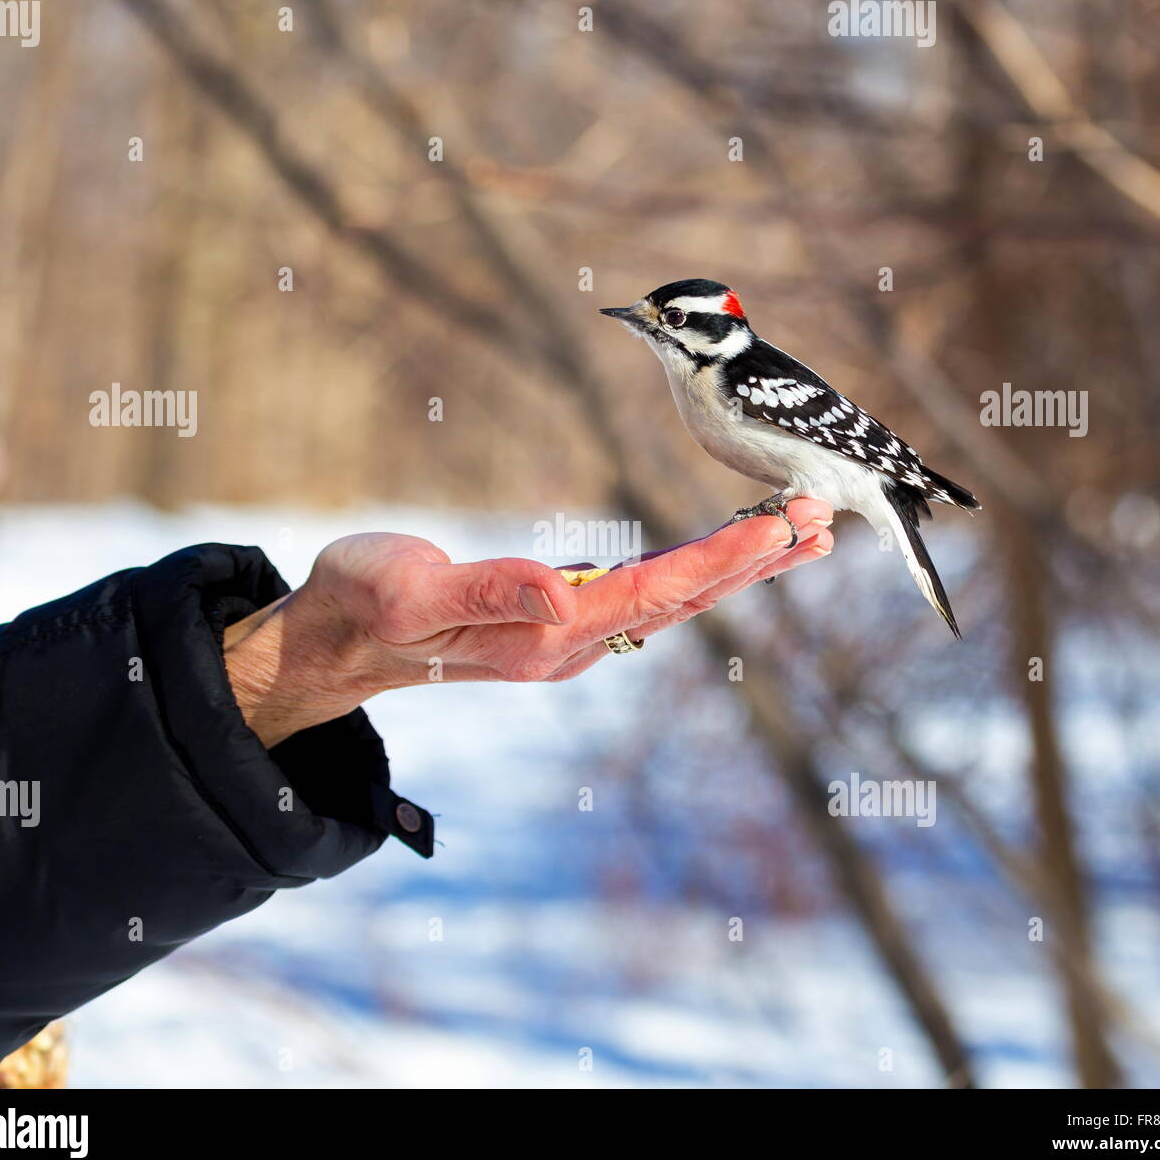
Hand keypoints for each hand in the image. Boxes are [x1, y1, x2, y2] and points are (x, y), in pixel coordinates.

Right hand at [224, 498, 833, 746]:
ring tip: (798, 530)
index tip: (781, 528)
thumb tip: (567, 592)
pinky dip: (695, 566)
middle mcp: (570, 643)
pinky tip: (721, 547)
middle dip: (753, 561)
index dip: (719, 560)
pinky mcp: (559, 620)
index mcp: (545, 637)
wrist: (339, 639)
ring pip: (672, 599)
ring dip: (736, 564)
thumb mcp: (412, 593)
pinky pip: (645, 594)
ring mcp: (567, 636)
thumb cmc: (365, 605)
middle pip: (682, 601)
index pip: (652, 595)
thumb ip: (488, 592)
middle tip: (820, 516)